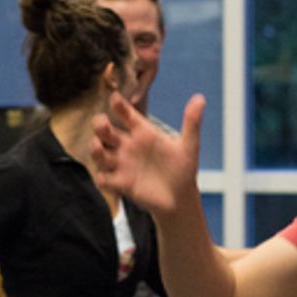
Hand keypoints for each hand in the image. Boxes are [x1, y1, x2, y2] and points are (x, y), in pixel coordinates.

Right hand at [92, 93, 202, 217]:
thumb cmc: (183, 169)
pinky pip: (104, 179)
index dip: (119, 106)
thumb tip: (200, 98)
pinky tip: (105, 177)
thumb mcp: (189, 146)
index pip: (126, 115)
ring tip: (97, 146)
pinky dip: (102, 178)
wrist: (180, 198)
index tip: (115, 98)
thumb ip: (192, 123)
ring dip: (95, 150)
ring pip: (100, 153)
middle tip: (102, 122)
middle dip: (100, 125)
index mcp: (143, 133)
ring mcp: (123, 165)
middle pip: (106, 132)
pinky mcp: (121, 184)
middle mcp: (129, 146)